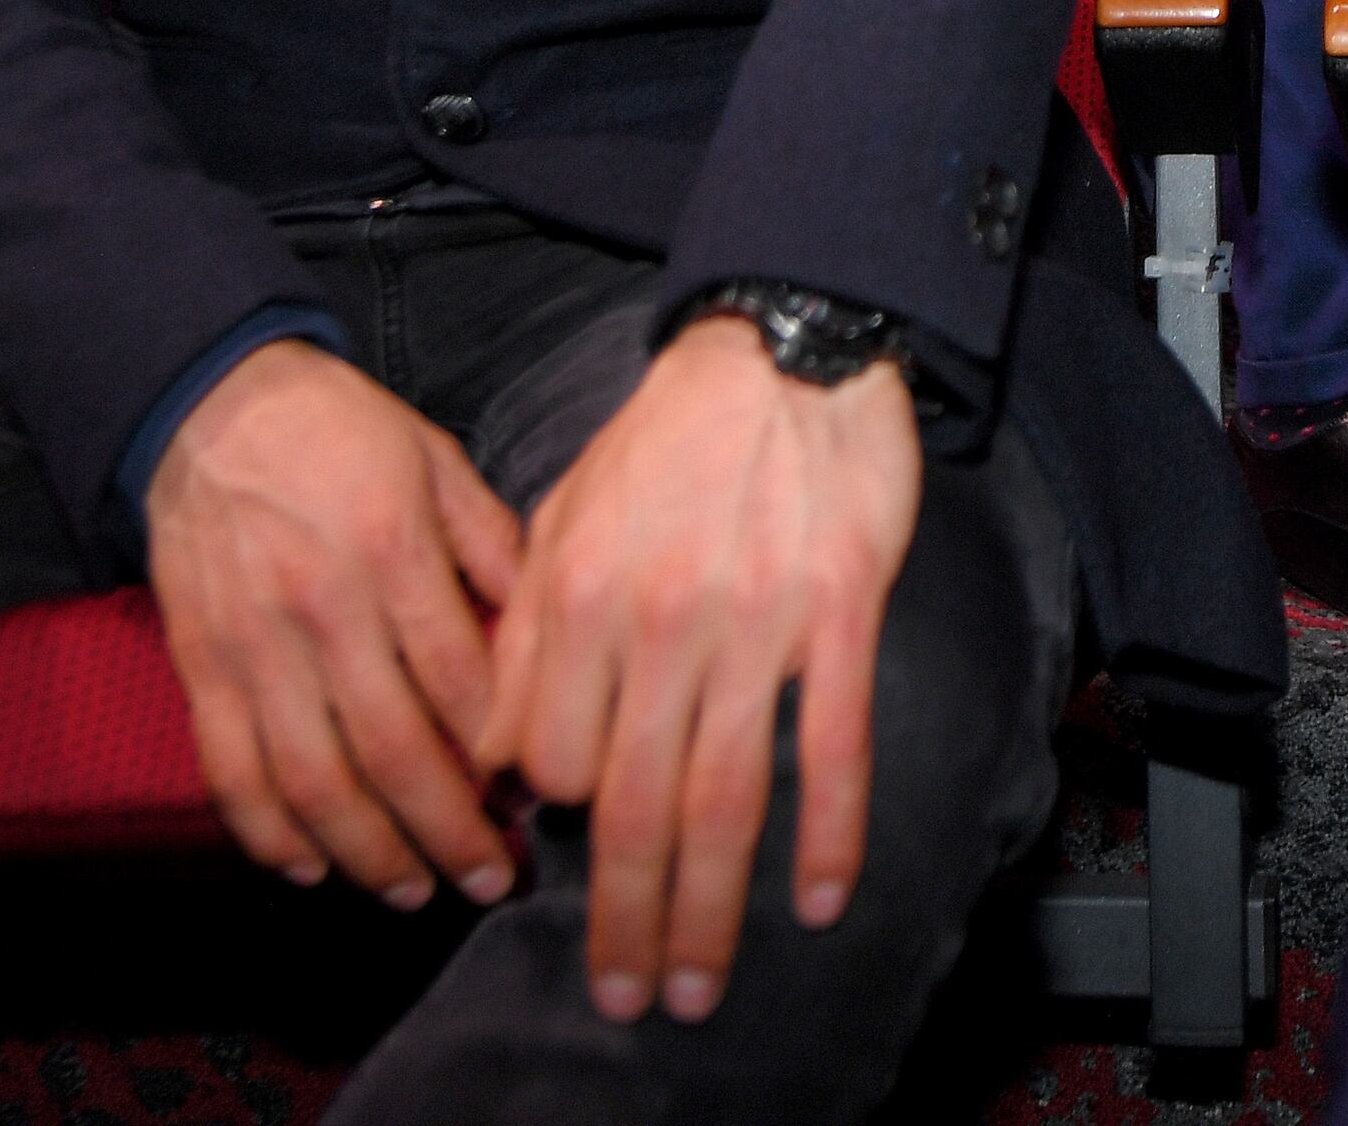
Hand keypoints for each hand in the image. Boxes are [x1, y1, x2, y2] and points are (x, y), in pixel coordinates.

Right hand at [145, 339, 522, 908]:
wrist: (212, 407)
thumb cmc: (340, 432)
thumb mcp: (438, 462)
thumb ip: (494, 547)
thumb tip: (547, 634)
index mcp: (392, 552)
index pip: (459, 684)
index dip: (500, 757)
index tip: (535, 802)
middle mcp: (323, 608)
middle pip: (394, 751)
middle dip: (448, 832)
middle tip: (489, 879)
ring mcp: (255, 644)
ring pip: (314, 780)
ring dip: (367, 851)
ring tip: (412, 891)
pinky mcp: (202, 665)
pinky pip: (231, 770)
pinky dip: (268, 832)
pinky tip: (309, 867)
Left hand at [481, 314, 919, 1027]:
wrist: (785, 347)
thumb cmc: (669, 434)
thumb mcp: (566, 512)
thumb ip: (530, 629)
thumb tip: (509, 746)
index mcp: (579, 595)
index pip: (552, 758)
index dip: (558, 814)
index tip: (573, 853)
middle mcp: (659, 622)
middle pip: (631, 808)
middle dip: (623, 921)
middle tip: (625, 1000)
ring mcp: (755, 625)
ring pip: (723, 801)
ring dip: (709, 912)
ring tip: (697, 988)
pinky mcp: (838, 614)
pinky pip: (834, 749)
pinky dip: (827, 836)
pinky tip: (817, 902)